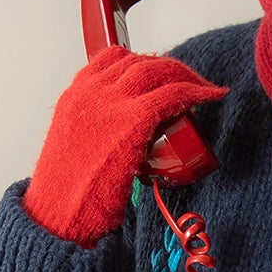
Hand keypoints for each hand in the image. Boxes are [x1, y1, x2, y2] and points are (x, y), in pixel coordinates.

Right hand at [23, 46, 228, 247]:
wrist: (58, 212)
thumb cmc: (68, 194)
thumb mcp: (75, 152)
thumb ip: (92, 139)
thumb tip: (114, 148)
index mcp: (75, 96)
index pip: (113, 59)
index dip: (143, 63)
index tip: (162, 75)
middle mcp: (92, 92)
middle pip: (139, 62)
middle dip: (171, 68)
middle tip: (191, 83)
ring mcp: (111, 103)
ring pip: (157, 72)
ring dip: (187, 76)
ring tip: (204, 90)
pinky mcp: (132, 120)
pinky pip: (172, 94)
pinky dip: (197, 90)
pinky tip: (213, 94)